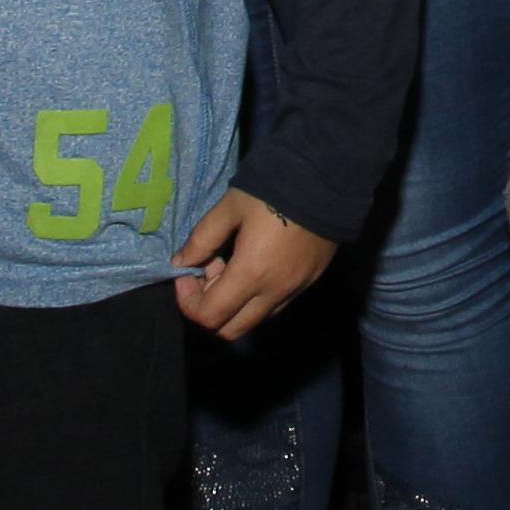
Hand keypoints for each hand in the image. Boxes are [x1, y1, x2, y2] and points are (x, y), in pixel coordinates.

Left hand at [175, 188, 340, 339]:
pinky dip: (257, 296)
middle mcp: (274, 292)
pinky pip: (276, 304)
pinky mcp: (310, 281)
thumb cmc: (274, 190)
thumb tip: (181, 264)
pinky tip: (258, 263)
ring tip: (233, 264)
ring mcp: (295, 289)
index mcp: (251, 274)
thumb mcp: (230, 207)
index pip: (209, 316)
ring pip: (255, 319)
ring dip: (234, 304)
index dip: (188, 302)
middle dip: (209, 309)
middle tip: (208, 272)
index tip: (186, 274)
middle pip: (231, 329)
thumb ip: (201, 239)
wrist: (329, 179)